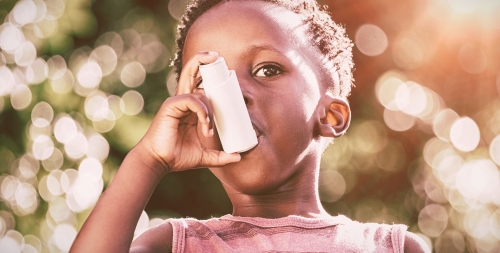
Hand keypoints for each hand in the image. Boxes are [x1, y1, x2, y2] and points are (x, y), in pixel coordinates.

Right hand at [136, 51, 240, 174]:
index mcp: (191, 107)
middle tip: (216, 57)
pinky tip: (205, 125)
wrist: (160, 162)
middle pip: (191, 72)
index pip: (202, 85)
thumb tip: (239, 157)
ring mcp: (176, 102)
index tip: (227, 76)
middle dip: (202, 60)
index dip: (212, 78)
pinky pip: (191, 100)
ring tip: (208, 130)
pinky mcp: (171, 106)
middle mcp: (183, 100)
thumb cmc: (178, 156)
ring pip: (196, 88)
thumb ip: (221, 156)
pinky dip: (202, 111)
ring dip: (209, 109)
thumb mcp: (205, 156)